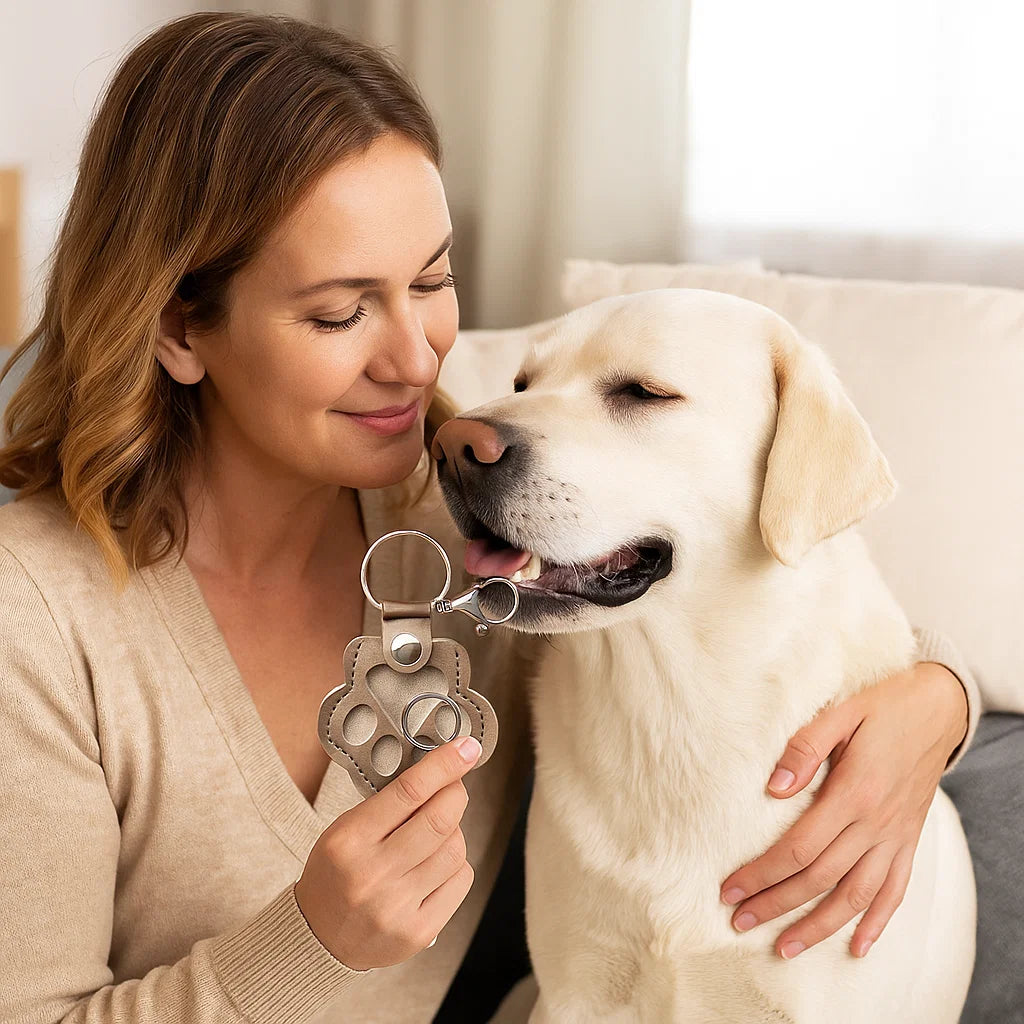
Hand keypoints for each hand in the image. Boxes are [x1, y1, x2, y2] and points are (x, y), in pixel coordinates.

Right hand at [295, 735, 481, 970]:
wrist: (318, 938)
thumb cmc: (336, 874)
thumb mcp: (345, 830)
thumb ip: (389, 804)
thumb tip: (440, 771)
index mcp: (349, 840)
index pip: (409, 791)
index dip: (444, 764)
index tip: (466, 748)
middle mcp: (373, 874)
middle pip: (440, 819)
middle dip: (456, 793)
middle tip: (454, 786)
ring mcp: (397, 907)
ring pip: (455, 849)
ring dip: (455, 831)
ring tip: (436, 833)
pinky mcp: (419, 932)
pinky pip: (460, 880)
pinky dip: (456, 864)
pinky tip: (436, 865)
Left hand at [719, 662, 967, 959]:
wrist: (939, 710)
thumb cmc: (882, 707)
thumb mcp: (840, 713)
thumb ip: (804, 748)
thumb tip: (772, 788)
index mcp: (853, 793)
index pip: (798, 847)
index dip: (762, 873)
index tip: (730, 889)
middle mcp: (875, 824)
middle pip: (819, 878)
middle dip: (776, 904)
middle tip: (739, 921)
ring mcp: (895, 837)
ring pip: (856, 896)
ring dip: (819, 926)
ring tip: (785, 948)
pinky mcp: (908, 841)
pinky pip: (896, 890)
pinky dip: (877, 922)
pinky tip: (858, 947)